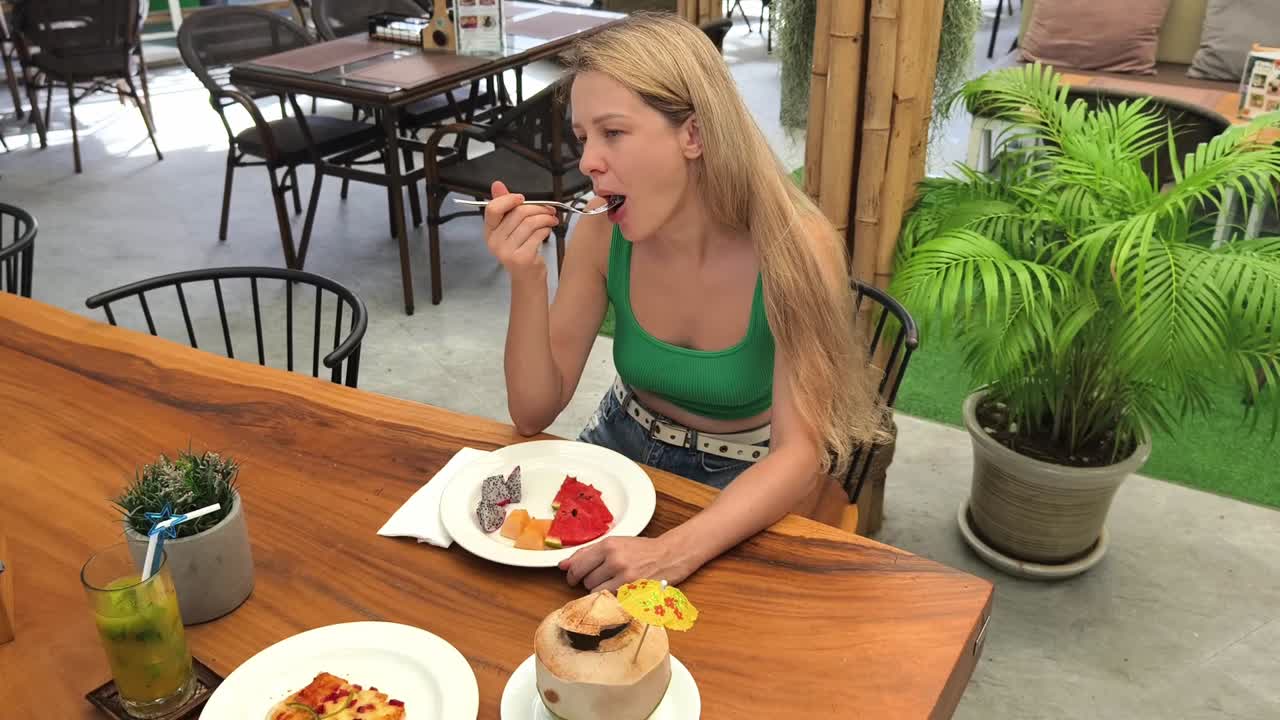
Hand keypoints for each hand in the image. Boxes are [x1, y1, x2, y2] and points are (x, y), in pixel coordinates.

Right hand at [483, 180, 559, 277]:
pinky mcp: (521, 258)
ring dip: (545, 218)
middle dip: (538, 208)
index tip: (522, 198)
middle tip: (549, 210)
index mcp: (490, 231)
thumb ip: (505, 206)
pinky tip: (548, 230)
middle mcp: (494, 242)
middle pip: (518, 213)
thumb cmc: (521, 250)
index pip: (493, 208)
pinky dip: (546, 229)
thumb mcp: (511, 227)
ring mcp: (506, 251)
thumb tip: (497, 185)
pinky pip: (537, 235)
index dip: (509, 199)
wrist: (527, 278)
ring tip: (552, 219)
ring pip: (530, 223)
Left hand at [559, 536, 692, 592]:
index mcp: (608, 545)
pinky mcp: (634, 592)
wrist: (669, 555)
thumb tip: (563, 565)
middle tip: (600, 578)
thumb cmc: (641, 550)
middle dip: (589, 582)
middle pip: (586, 581)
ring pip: (596, 593)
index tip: (573, 578)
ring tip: (613, 583)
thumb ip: (587, 553)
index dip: (573, 575)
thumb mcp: (614, 544)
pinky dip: (612, 598)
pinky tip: (620, 590)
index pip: (578, 565)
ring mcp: (625, 577)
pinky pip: (610, 601)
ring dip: (600, 591)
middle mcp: (615, 560)